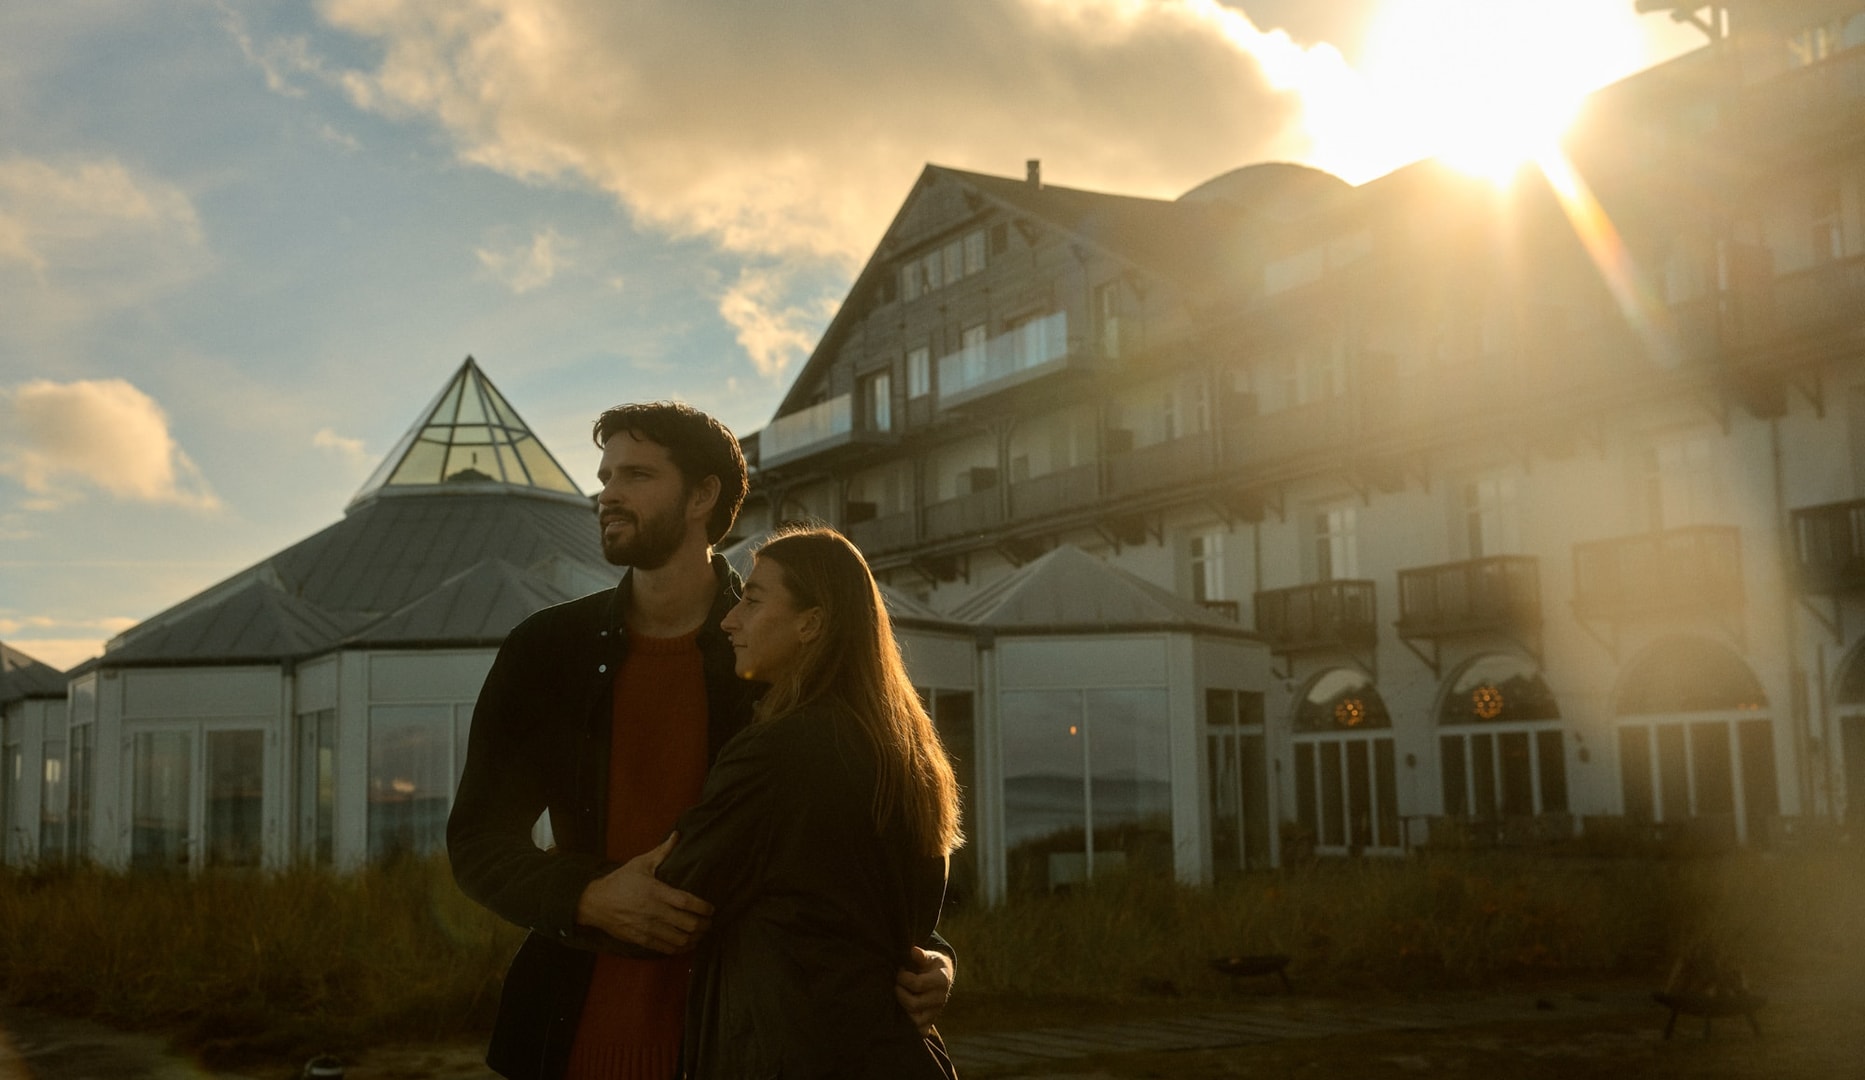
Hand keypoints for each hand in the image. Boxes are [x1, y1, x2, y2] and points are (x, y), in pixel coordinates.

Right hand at [574, 833, 713, 952]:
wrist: (595, 903)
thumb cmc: (620, 881)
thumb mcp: (640, 863)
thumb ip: (662, 852)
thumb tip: (677, 835)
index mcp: (655, 891)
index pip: (686, 902)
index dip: (703, 907)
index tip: (712, 908)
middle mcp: (653, 911)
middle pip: (688, 924)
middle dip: (704, 925)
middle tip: (710, 921)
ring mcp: (648, 928)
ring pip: (680, 940)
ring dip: (695, 938)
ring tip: (701, 933)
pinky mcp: (642, 940)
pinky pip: (667, 949)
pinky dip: (681, 948)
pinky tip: (687, 943)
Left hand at [894, 945, 953, 1034]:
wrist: (943, 976)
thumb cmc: (932, 964)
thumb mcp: (930, 956)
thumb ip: (922, 955)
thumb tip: (913, 951)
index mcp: (941, 981)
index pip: (917, 984)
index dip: (903, 978)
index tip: (899, 971)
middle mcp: (940, 999)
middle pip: (914, 1004)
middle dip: (900, 994)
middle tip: (896, 985)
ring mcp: (936, 1012)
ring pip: (916, 1020)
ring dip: (903, 1010)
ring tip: (898, 998)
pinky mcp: (931, 1021)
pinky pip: (921, 1031)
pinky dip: (910, 1027)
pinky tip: (902, 1014)